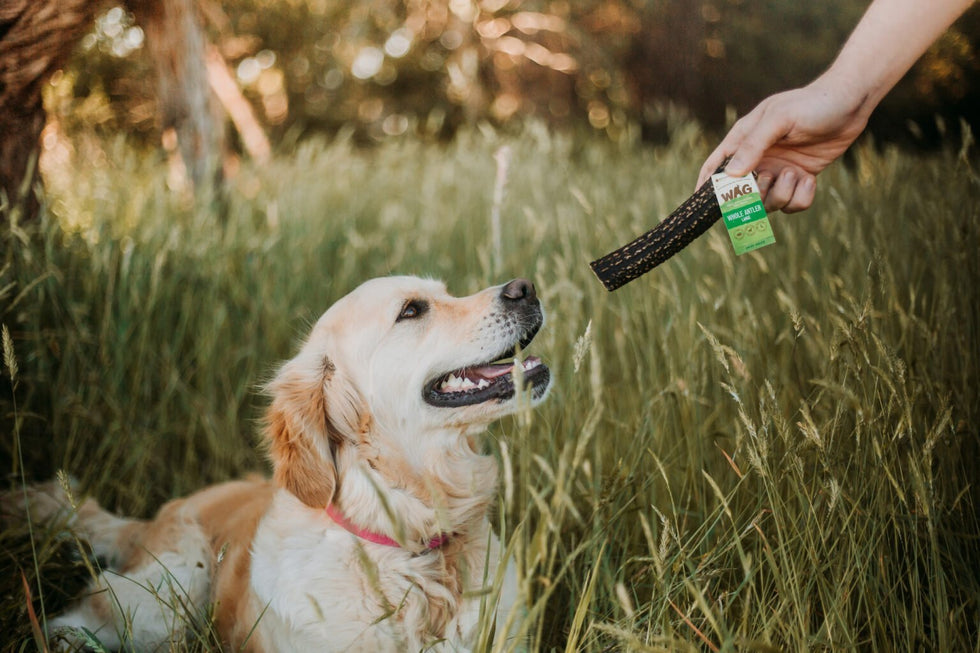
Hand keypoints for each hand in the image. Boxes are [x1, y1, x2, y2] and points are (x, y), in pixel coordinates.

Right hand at [697, 78, 869, 212]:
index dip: (705, 186)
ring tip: (796, 172)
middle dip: (755, 195)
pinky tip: (810, 178)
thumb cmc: (812, 104)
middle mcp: (759, 159)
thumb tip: (731, 176)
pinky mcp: (800, 179)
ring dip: (783, 194)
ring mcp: (779, 171)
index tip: (700, 204)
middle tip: (770, 177)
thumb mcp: (779, 119)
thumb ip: (753, 145)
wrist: (852, 102)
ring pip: (769, 204)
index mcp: (744, 140)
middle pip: (742, 195)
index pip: (716, 167)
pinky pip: (793, 205)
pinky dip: (802, 197)